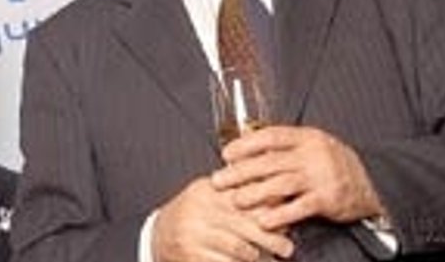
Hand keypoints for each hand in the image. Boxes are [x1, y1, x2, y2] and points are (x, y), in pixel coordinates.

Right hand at [154, 177, 293, 261]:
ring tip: (271, 260)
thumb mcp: (210, 195)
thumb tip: (278, 198)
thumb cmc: (193, 214)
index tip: (286, 217)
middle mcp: (200, 210)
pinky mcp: (190, 255)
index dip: (270, 208)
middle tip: (287, 247)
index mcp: (208, 190)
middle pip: (247, 224)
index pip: (246, 197)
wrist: (157, 235)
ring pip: (240, 248)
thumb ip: (238, 192)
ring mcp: (194, 234)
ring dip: (259, 257)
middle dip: (271, 237)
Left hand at [211, 126, 385, 230]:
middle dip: (241, 171)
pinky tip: (263, 221)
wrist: (372, 182)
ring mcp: (320, 176)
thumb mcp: (313, 146)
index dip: (246, 145)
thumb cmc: (334, 164)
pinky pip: (299, 207)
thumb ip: (287, 147)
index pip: (271, 136)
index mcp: (307, 137)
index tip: (226, 154)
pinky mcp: (327, 198)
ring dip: (255, 193)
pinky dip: (279, 215)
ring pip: (281, 183)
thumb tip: (249, 148)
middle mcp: (312, 154)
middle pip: (270, 161)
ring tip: (235, 200)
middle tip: (219, 180)